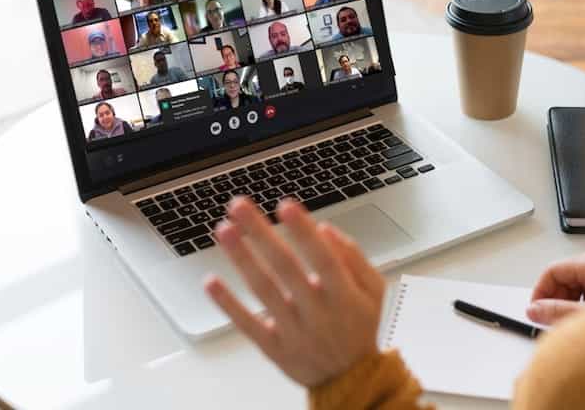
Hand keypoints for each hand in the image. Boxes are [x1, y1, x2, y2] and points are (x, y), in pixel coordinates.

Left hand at [204, 197, 385, 386]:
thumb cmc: (359, 326)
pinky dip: (227, 303)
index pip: (323, 258)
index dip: (303, 232)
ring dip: (241, 258)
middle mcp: (317, 312)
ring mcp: (293, 331)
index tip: (286, 205)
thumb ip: (353, 258)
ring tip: (224, 229)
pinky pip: (246, 324)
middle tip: (239, 205)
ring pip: (263, 290)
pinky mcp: (273, 348)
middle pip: (285, 267)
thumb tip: (325, 229)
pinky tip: (211, 280)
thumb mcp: (373, 290)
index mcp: (344, 295)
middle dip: (260, 233)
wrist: (351, 379)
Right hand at [526, 249, 584, 324]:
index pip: (553, 271)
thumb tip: (535, 310)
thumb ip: (558, 312)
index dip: (540, 292)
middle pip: (564, 279)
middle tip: (551, 320)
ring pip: (576, 288)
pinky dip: (583, 307)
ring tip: (571, 324)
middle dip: (555, 301)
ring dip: (569, 306)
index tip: (536, 310)